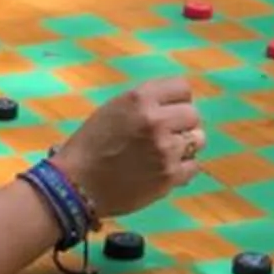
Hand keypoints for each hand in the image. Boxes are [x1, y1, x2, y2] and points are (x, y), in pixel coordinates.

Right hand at [53, 76, 202, 218]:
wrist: (76, 185)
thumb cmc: (90, 145)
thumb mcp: (114, 109)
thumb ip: (145, 103)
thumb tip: (177, 104)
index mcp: (140, 99)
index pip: (183, 88)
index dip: (177, 100)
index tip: (170, 110)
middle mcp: (156, 121)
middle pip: (193, 114)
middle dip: (182, 123)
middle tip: (166, 134)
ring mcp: (166, 150)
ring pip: (198, 139)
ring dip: (185, 145)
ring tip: (166, 152)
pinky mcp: (169, 176)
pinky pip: (193, 166)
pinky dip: (183, 168)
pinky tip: (165, 169)